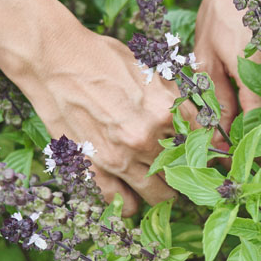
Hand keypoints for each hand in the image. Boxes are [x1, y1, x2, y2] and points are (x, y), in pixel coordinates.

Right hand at [9, 17, 191, 216]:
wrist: (53, 59)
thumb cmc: (101, 57)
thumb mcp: (150, 69)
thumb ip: (175, 98)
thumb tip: (197, 118)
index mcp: (166, 110)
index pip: (202, 142)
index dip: (206, 148)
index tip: (204, 152)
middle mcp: (147, 138)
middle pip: (185, 171)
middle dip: (187, 170)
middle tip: (182, 166)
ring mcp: (120, 157)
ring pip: (160, 194)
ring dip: (165, 190)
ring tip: (161, 182)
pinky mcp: (94, 168)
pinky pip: (122, 203)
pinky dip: (131, 202)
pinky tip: (132, 192)